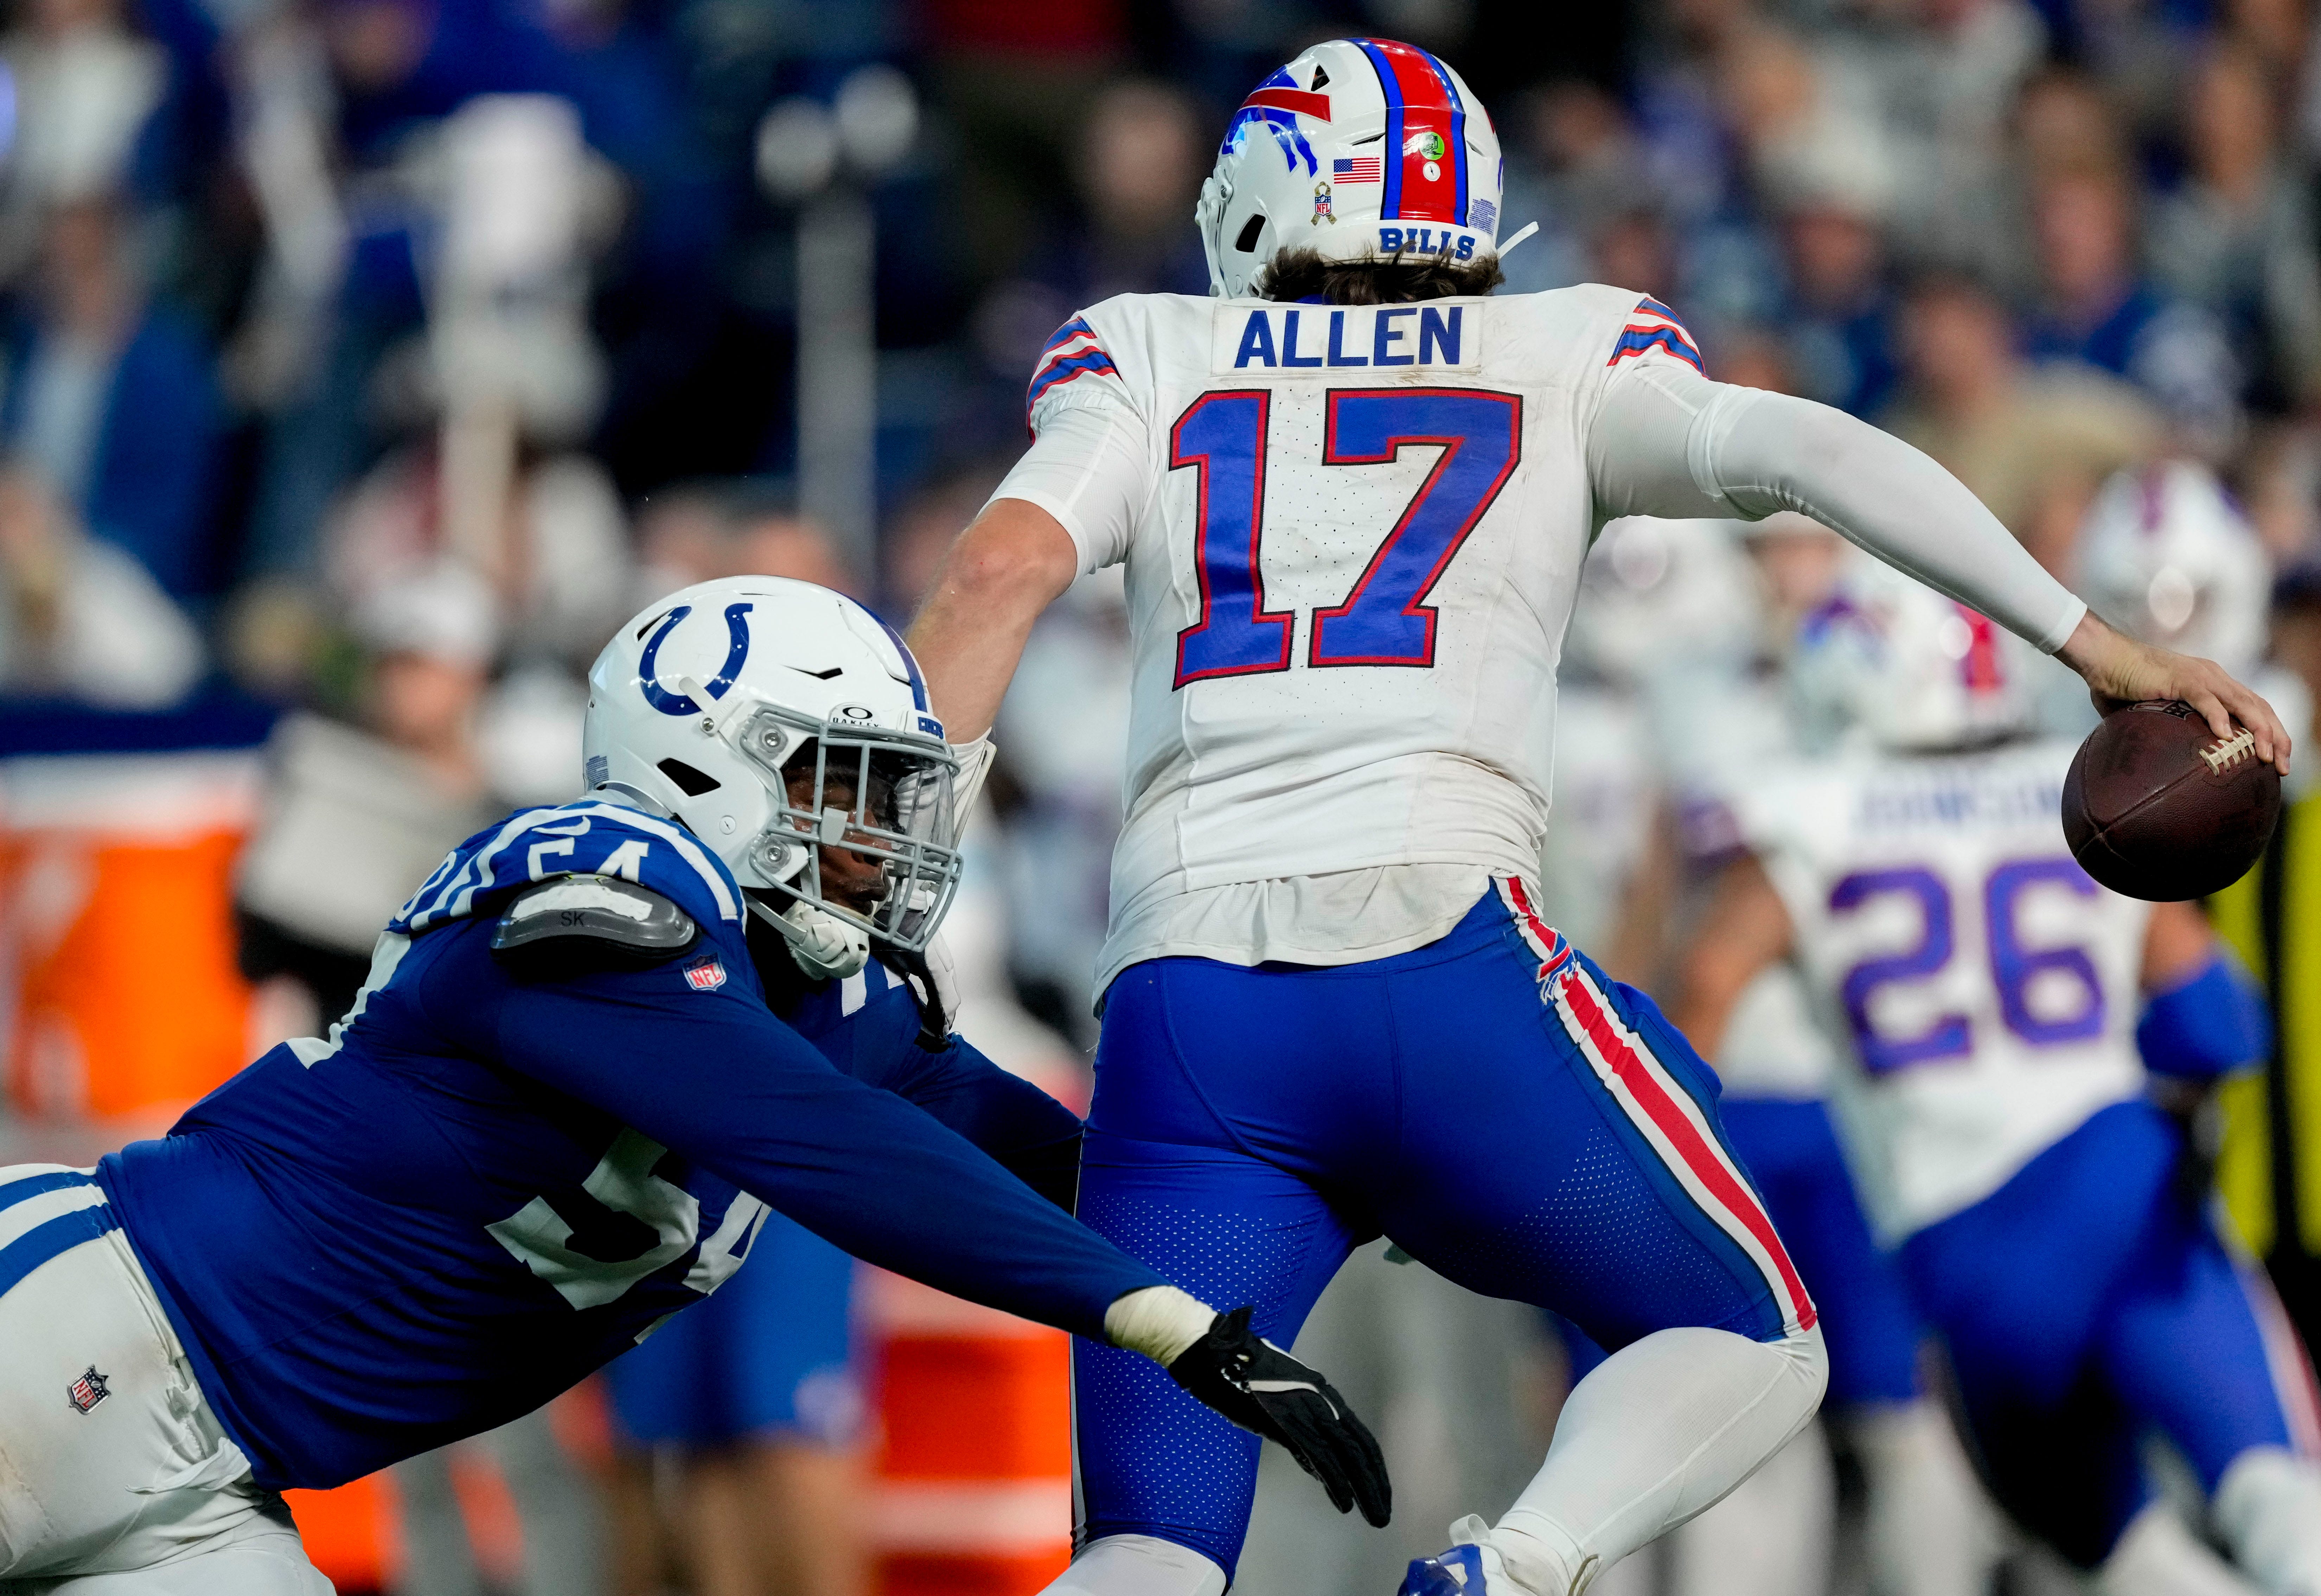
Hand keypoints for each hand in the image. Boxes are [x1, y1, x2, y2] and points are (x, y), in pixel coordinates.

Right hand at [1167, 1305, 1390, 1525]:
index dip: (1374, 1468)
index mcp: (1323, 1396)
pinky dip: (1334, 1481)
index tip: (1380, 1493)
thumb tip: (1317, 1467)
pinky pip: (1318, 1454)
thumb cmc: (1242, 1378)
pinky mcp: (1287, 1419)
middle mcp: (1322, 1401)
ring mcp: (1306, 1409)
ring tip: (1374, 1517)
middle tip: (1382, 1515)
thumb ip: (1299, 1437)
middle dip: (1375, 1484)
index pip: (1360, 1437)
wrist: (1217, 1352)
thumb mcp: (1278, 1409)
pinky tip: (1343, 1503)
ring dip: (1363, 1489)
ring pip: (1346, 1454)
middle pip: (1360, 1448)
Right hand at [2056, 612, 2291, 774]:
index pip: (2254, 708)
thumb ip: (2161, 732)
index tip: (2277, 761)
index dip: (2271, 733)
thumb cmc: (2118, 684)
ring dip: (2260, 731)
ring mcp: (2200, 676)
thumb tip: (2157, 765)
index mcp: (2211, 684)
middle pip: (2259, 707)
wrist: (2102, 657)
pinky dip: (2219, 717)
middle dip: (2278, 738)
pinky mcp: (2180, 678)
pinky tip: (2226, 736)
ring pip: (2243, 703)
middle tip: (2284, 768)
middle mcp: (2214, 677)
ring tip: (2267, 756)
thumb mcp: (2149, 714)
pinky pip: (2206, 699)